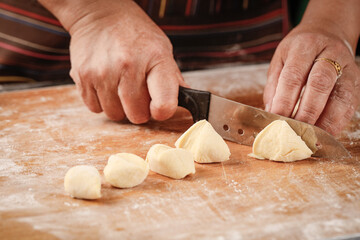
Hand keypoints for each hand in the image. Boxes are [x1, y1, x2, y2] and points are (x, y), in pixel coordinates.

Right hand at [62, 0, 183, 122]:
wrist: (99, 14)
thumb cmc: (134, 33)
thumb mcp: (161, 48)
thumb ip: (172, 77)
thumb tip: (184, 101)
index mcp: (155, 59)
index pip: (164, 104)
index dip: (162, 111)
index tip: (158, 108)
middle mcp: (127, 66)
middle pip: (137, 115)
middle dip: (139, 109)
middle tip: (137, 93)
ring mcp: (102, 72)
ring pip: (115, 114)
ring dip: (119, 106)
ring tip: (120, 86)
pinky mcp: (82, 77)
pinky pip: (95, 108)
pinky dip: (102, 102)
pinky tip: (106, 84)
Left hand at [264, 25, 359, 134]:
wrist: (327, 32)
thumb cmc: (298, 50)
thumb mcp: (280, 60)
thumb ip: (274, 85)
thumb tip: (271, 113)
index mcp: (304, 45)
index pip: (294, 75)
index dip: (286, 99)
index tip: (277, 118)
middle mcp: (329, 53)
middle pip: (320, 83)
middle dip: (307, 111)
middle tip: (295, 129)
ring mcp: (347, 66)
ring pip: (340, 95)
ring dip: (326, 120)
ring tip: (312, 136)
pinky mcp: (356, 79)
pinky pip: (350, 103)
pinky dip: (338, 121)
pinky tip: (326, 133)